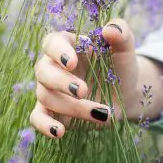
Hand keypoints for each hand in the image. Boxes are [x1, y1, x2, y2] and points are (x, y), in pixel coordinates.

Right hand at [30, 19, 141, 138]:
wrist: (123, 96)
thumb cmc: (120, 69)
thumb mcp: (125, 51)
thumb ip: (122, 34)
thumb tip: (110, 29)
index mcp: (66, 45)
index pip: (51, 42)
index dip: (57, 51)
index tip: (72, 62)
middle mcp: (52, 66)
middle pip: (43, 71)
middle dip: (61, 82)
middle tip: (83, 91)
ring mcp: (48, 90)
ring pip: (45, 96)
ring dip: (72, 107)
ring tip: (102, 114)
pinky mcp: (50, 111)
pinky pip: (37, 117)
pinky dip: (45, 125)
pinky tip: (59, 133)